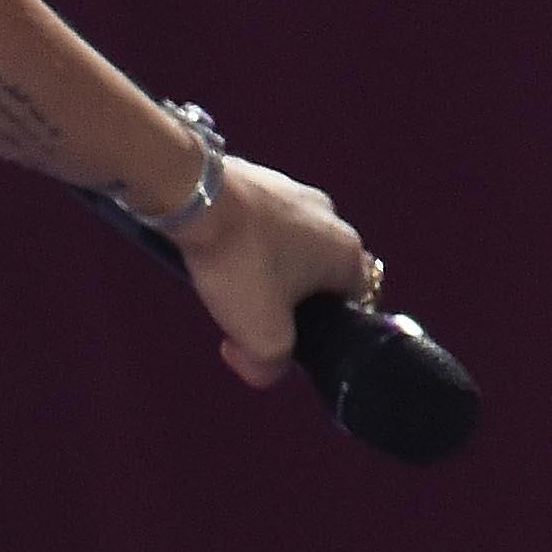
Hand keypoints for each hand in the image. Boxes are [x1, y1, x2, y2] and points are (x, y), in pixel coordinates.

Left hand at [168, 156, 382, 385]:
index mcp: (349, 253)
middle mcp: (333, 219)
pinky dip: (246, 245)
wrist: (196, 197)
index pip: (355, 303)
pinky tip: (219, 255)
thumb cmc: (240, 264)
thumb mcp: (261, 336)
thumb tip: (265, 368)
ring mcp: (299, 195)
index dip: (325, 329)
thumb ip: (272, 366)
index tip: (289, 337)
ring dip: (264, 273)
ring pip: (289, 251)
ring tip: (231, 285)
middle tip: (252, 314)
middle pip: (317, 278)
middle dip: (287, 302)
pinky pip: (263, 227)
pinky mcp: (265, 183)